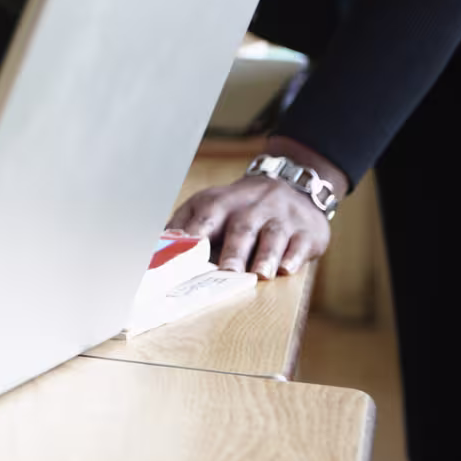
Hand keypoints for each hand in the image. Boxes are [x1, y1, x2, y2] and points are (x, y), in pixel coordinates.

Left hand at [169, 179, 332, 278]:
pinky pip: (301, 242)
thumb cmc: (237, 207)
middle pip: (241, 229)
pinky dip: (294, 256)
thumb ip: (183, 227)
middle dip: (234, 251)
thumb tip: (154, 249)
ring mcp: (281, 218)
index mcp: (220, 203)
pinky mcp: (306, 230)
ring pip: (273, 235)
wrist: (290, 186)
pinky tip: (288, 269)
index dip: (195, 235)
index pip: (205, 217)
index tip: (184, 255)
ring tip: (261, 275)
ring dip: (266, 256)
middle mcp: (251, 208)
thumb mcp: (206, 207)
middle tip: (226, 273)